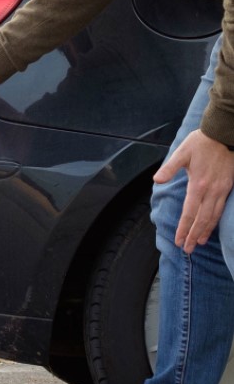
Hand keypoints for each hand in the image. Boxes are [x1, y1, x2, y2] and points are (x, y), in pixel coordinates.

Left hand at [154, 129, 233, 252]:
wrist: (224, 134)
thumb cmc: (201, 142)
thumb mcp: (182, 152)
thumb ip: (170, 168)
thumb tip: (156, 180)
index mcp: (198, 184)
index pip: (189, 213)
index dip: (184, 229)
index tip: (179, 241)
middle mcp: (211, 191)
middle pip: (202, 219)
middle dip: (194, 236)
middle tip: (187, 249)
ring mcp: (222, 190)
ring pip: (214, 216)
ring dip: (205, 231)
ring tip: (199, 243)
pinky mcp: (228, 187)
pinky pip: (221, 209)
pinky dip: (215, 221)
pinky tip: (211, 227)